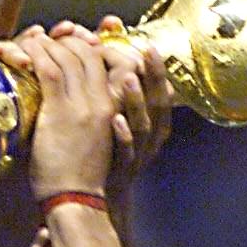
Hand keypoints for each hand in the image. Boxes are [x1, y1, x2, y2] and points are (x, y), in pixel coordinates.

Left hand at [20, 22, 114, 200]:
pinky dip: (38, 55)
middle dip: (76, 38)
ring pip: (70, 58)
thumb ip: (97, 116)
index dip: (103, 44)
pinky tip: (27, 49)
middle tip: (60, 32)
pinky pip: (49, 72)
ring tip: (38, 36)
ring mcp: (83, 106)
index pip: (118, 62)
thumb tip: (80, 99)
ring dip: (52, 43)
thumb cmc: (84, 175)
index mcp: (117, 109)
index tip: (90, 35)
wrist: (77, 200)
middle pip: (93, 55)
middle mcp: (105, 102)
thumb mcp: (100, 141)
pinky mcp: (60, 112)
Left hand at [102, 33, 173, 198]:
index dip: (155, 68)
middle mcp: (146, 139)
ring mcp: (134, 156)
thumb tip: (102, 49)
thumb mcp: (106, 119)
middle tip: (145, 50)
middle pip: (157, 104)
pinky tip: (115, 121)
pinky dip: (123, 137)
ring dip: (137, 101)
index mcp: (147, 125)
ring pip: (143, 126)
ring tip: (129, 79)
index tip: (146, 44)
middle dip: (153, 76)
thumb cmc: (96, 156)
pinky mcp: (117, 172)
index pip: (157, 90)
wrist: (89, 203)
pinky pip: (125, 153)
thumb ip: (108, 89)